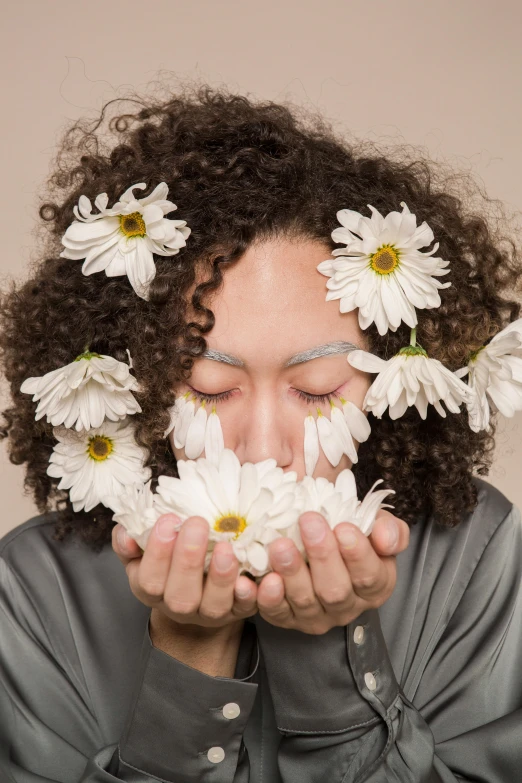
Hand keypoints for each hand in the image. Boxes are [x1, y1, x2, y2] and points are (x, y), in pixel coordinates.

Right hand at [111, 514, 258, 629]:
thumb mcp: (143, 553)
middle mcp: (180, 607)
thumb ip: (130, 542)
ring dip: (220, 578)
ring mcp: (210, 613)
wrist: (198, 594)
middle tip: (197, 523)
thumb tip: (124, 533)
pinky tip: (251, 577)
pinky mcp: (239, 611)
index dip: (157, 553)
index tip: (168, 520)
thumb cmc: (168, 564)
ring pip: (215, 606)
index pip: (149, 579)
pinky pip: (247, 609)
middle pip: (181, 596)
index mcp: (152, 591)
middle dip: (188, 560)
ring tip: (225, 547)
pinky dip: (251, 595)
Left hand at [256, 509, 409, 633]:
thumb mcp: (376, 526)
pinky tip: (258, 579)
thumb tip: (385, 538)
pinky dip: (264, 597)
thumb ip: (390, 530)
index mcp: (375, 585)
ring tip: (280, 545)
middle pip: (335, 590)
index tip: (343, 528)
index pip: (370, 576)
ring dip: (292, 573)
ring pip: (304, 601)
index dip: (357, 554)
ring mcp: (316, 615)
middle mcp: (347, 606)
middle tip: (308, 522)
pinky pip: (275, 613)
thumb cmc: (349, 532)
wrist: (320, 542)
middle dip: (322, 556)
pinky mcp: (287, 618)